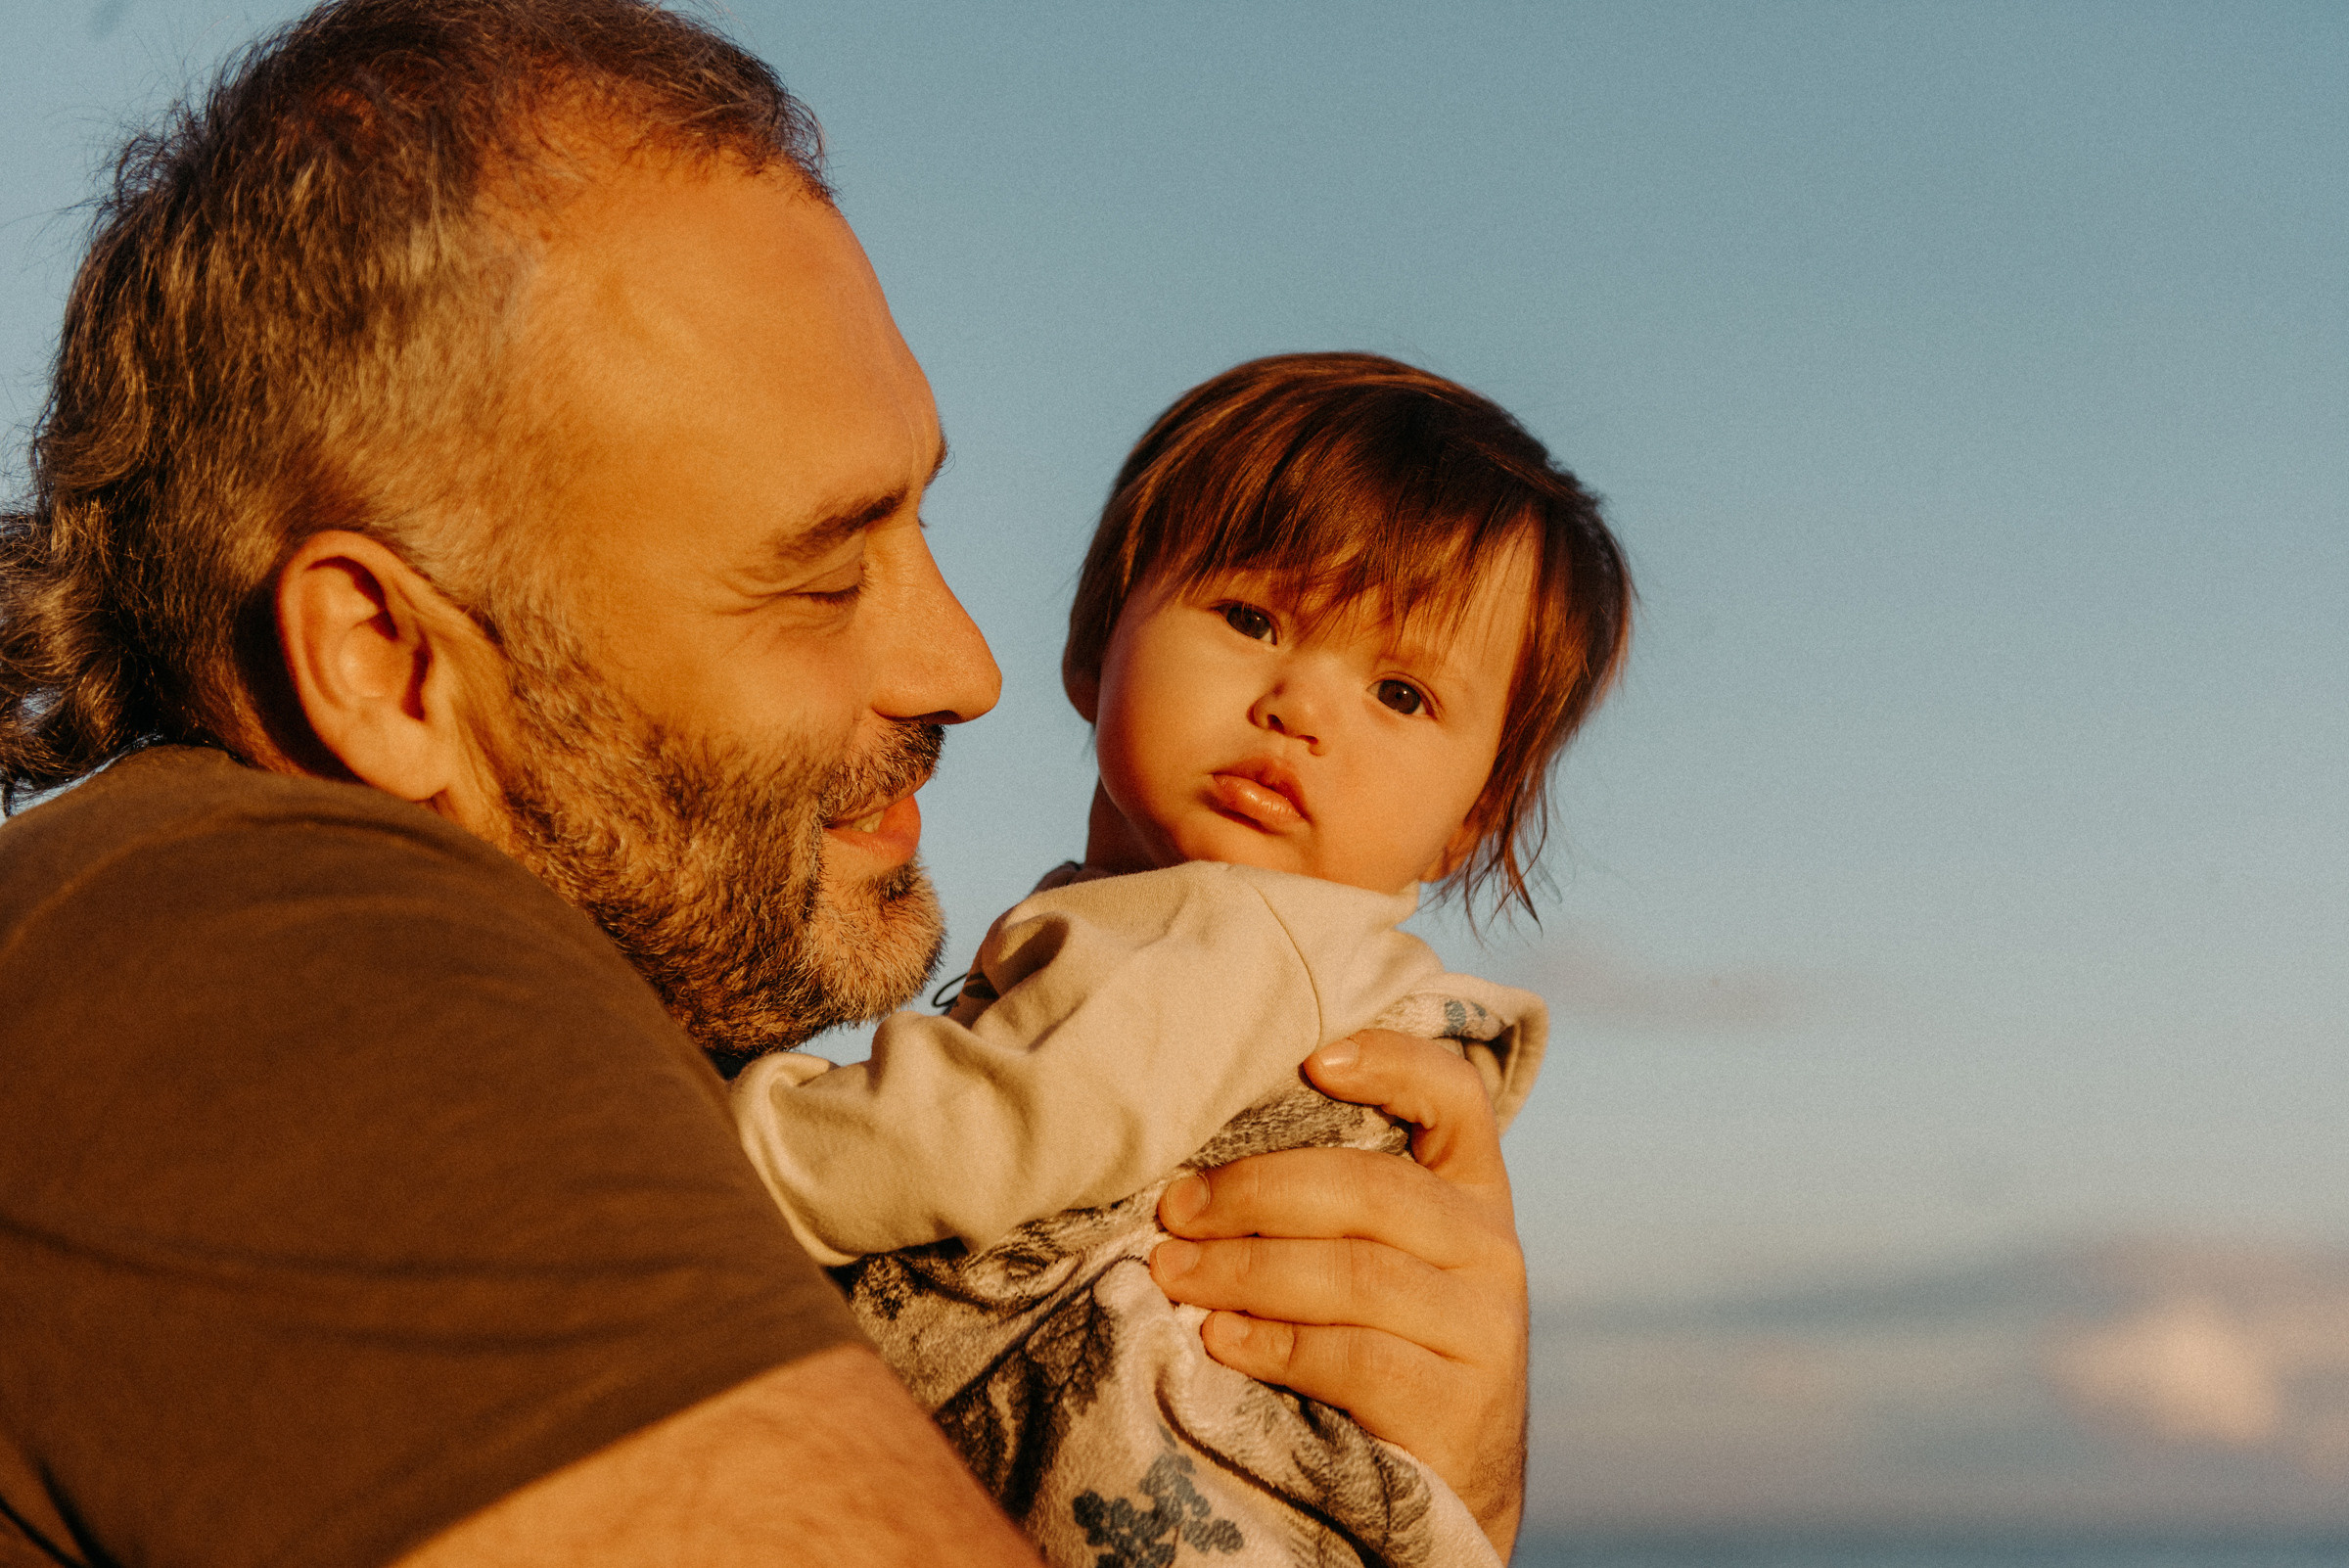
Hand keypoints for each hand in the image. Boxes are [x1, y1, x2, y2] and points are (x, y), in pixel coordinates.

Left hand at [1149, 1029, 1527, 1555]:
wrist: (1444, 1493)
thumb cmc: (1382, 1351)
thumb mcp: (1375, 1264)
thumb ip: (1331, 1207)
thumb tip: (1196, 1172)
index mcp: (1472, 1194)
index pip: (1455, 1096)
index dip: (1390, 1062)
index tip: (1310, 1060)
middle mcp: (1492, 1250)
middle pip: (1371, 1189)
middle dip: (1255, 1193)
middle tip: (1175, 1209)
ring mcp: (1485, 1328)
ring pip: (1355, 1273)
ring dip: (1245, 1269)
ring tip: (1173, 1275)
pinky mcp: (1461, 1404)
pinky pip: (1355, 1357)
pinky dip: (1274, 1343)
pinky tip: (1220, 1339)